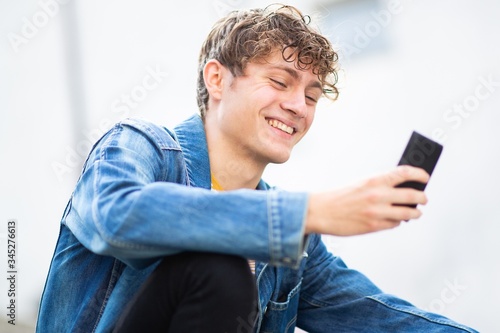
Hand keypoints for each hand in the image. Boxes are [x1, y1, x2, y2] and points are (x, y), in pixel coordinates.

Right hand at [305, 165, 429, 235]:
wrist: (321, 211)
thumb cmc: (340, 196)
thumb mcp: (361, 183)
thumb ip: (381, 184)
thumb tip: (403, 188)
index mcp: (375, 180)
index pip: (405, 173)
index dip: (420, 175)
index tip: (425, 177)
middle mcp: (378, 195)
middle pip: (413, 196)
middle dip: (422, 198)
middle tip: (423, 199)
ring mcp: (377, 212)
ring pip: (408, 213)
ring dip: (415, 213)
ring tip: (415, 212)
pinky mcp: (373, 226)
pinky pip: (394, 224)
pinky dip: (397, 221)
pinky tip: (394, 219)